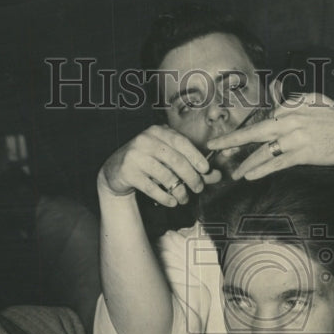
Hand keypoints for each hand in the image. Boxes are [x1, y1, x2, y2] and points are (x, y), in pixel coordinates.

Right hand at [99, 125, 221, 206]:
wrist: (116, 170)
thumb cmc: (149, 163)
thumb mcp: (168, 160)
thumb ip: (193, 166)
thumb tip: (217, 175)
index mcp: (158, 131)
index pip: (181, 142)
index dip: (196, 156)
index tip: (206, 170)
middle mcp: (145, 140)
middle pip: (175, 160)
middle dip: (191, 177)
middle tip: (198, 189)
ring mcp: (135, 155)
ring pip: (165, 176)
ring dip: (179, 191)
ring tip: (184, 199)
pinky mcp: (128, 172)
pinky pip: (151, 188)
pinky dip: (165, 197)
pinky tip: (172, 202)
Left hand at [205, 91, 333, 180]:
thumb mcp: (316, 101)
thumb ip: (295, 103)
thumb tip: (281, 106)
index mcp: (291, 107)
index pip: (264, 121)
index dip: (247, 133)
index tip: (231, 140)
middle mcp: (290, 119)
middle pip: (254, 131)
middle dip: (231, 140)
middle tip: (213, 147)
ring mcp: (296, 136)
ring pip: (263, 151)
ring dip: (245, 163)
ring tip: (233, 173)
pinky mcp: (303, 152)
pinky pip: (277, 163)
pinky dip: (261, 169)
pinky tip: (249, 176)